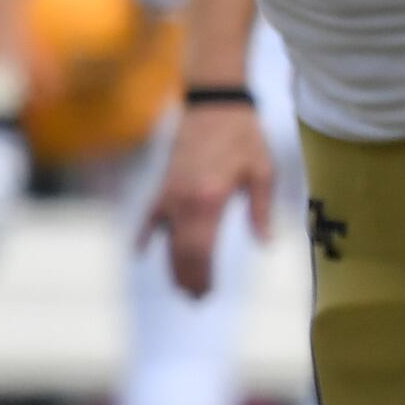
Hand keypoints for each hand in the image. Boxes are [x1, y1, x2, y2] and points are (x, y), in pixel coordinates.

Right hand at [141, 101, 275, 301]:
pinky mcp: (162, 186)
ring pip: (164, 240)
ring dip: (171, 265)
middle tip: (197, 299)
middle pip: (180, 252)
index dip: (202, 275)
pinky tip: (138, 254)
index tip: (208, 293)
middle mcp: (183, 202)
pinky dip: (144, 236)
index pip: (201, 251)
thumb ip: (262, 211)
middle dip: (188, 278)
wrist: (215, 105)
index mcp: (209, 201)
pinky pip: (149, 218)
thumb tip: (266, 245)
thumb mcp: (263, 172)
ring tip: (181, 287)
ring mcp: (168, 195)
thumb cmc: (243, 137)